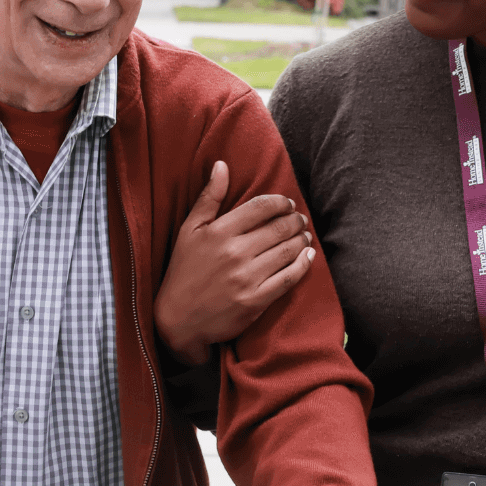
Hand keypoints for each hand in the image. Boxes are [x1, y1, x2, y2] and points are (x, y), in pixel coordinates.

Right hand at [155, 160, 314, 364]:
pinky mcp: (256, 301)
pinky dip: (304, 264)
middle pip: (279, 228)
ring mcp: (247, 278)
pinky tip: (308, 256)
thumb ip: (209, 197)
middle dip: (295, 220)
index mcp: (219, 232)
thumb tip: (222, 165)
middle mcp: (235, 253)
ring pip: (288, 251)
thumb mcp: (189, 231)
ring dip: (302, 239)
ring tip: (304, 235)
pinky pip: (289, 278)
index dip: (280, 202)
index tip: (287, 204)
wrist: (178, 320)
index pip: (260, 207)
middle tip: (299, 219)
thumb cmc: (184, 271)